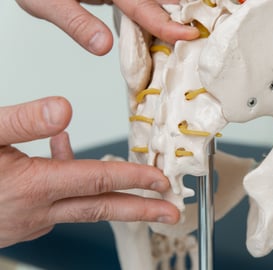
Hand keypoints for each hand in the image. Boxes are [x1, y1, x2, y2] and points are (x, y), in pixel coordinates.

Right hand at [0, 96, 179, 247]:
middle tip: (171, 213)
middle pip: (101, 208)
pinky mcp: (20, 226)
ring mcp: (28, 223)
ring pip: (79, 207)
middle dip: (141, 210)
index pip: (98, 180)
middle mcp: (36, 211)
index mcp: (33, 186)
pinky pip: (57, 207)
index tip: (161, 181)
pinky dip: (69, 186)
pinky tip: (60, 160)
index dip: (134, 178)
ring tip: (125, 179)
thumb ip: (24, 122)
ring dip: (105, 194)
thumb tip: (64, 110)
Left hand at [15, 0, 198, 55]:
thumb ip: (76, 22)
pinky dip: (166, 7)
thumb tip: (103, 47)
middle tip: (224, 8)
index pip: (143, 8)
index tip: (190, 36)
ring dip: (184, 2)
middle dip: (190, 3)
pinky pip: (148, 2)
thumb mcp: (46, 2)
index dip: (166, 24)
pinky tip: (183, 9)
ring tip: (212, 9)